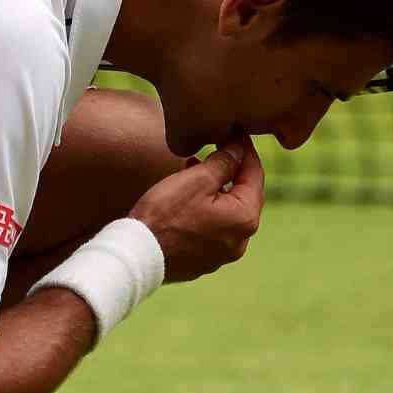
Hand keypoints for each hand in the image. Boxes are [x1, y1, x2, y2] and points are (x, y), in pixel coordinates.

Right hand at [128, 132, 263, 282]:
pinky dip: (207, 208)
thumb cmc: (165, 215)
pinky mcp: (204, 260)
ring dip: (217, 188)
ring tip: (196, 167)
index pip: (255, 175)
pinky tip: (188, 196)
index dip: (245, 149)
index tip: (236, 132)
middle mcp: (241, 240)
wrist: (136, 255)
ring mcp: (222, 254)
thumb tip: (238, 150)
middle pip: (244, 195)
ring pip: (227, 211)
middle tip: (218, 146)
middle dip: (232, 169)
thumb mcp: (197, 179)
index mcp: (245, 219)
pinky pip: (213, 227)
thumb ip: (224, 162)